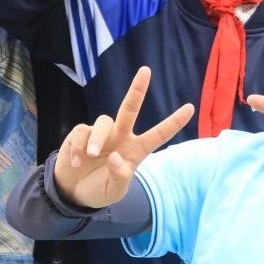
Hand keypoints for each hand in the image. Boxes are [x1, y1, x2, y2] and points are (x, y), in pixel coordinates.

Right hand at [55, 67, 193, 208]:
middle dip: (138, 89)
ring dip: (96, 139)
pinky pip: (82, 132)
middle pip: (130, 108)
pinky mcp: (80, 134)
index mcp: (136, 150)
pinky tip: (76, 161)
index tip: (190, 108)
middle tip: (146, 70)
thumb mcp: (114, 191)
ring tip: (91, 156)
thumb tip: (117, 158)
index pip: (159, 135)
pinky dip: (78, 147)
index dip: (174, 122)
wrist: (72, 192)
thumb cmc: (99, 190)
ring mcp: (102, 134)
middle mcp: (121, 137)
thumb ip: (120, 177)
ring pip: (103, 122)